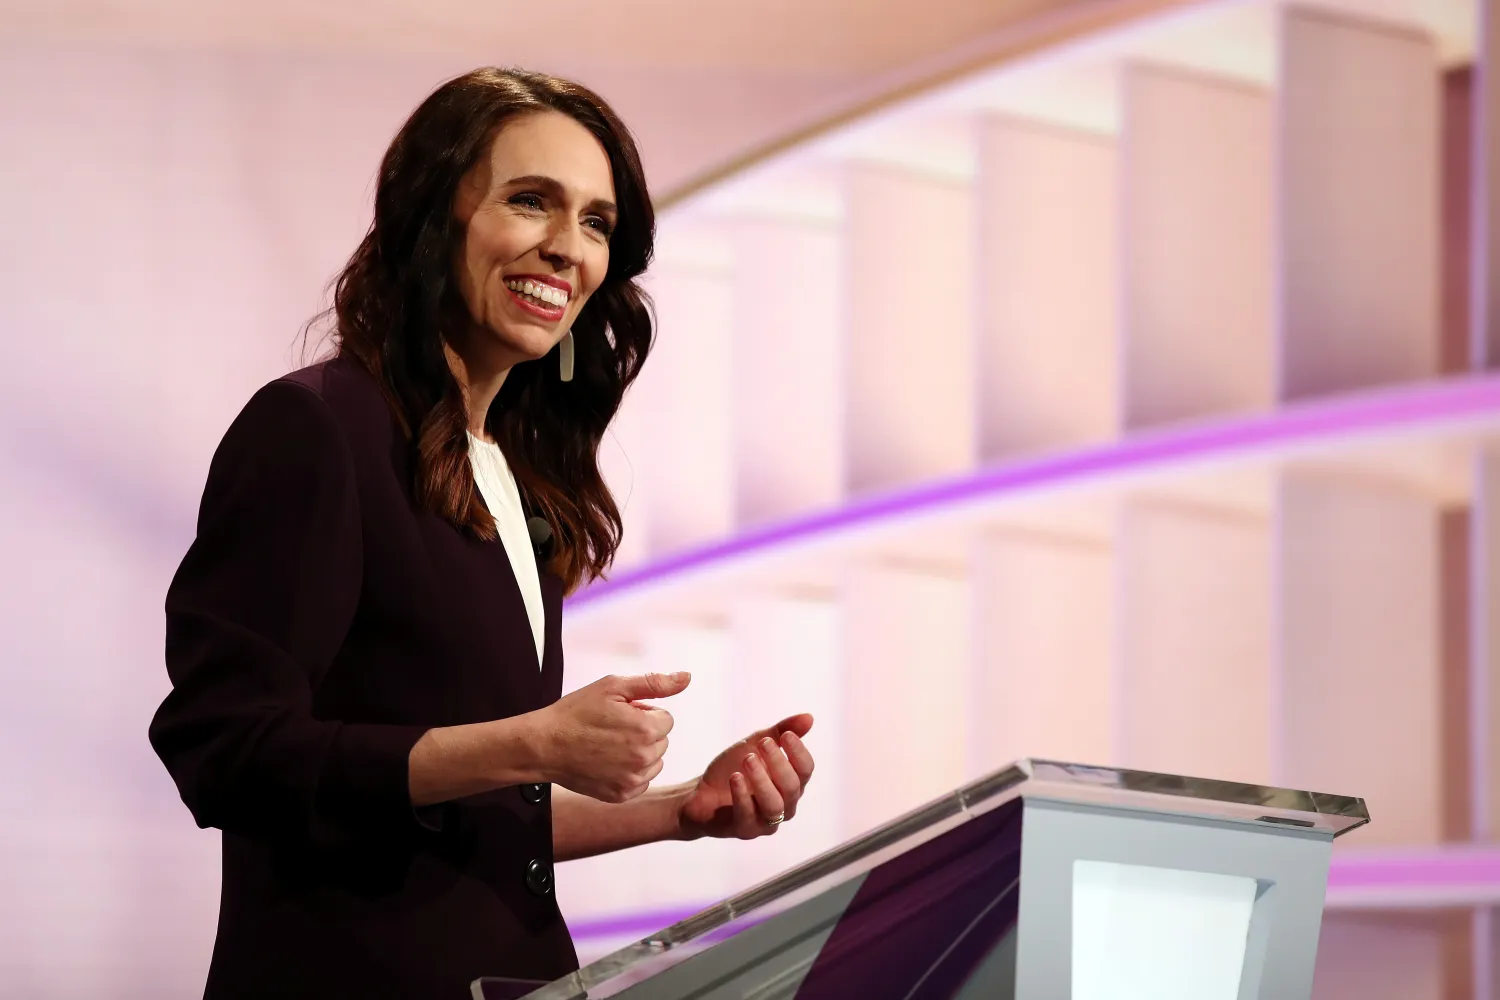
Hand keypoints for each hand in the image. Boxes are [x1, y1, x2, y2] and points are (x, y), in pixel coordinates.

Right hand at [532, 672, 688, 802]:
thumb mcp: (613, 687)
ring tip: (609, 745)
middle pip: (661, 741)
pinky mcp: (621, 795)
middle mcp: (644, 758)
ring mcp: (633, 780)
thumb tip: (687, 677)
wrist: (543, 745)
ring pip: (654, 762)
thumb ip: (654, 683)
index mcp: (647, 729)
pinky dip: (629, 772)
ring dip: (639, 753)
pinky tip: (607, 762)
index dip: (643, 713)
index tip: (620, 714)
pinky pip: (641, 781)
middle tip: (612, 728)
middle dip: (643, 732)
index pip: (666, 719)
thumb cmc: (576, 712)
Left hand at [678, 714, 814, 839]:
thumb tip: (809, 717)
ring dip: (762, 780)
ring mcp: (765, 822)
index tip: (786, 735)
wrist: (701, 793)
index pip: (806, 770)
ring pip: (774, 805)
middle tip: (763, 743)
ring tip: (748, 759)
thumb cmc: (734, 768)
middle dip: (779, 763)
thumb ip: (780, 732)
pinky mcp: (745, 830)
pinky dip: (742, 795)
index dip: (798, 752)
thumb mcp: (755, 745)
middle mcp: (784, 806)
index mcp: (791, 784)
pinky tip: (734, 777)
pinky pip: (748, 816)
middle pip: (792, 787)